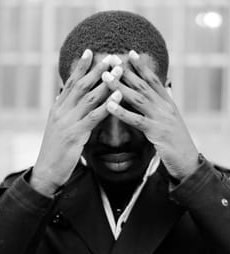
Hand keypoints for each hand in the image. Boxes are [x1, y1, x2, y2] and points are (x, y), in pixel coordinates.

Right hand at [31, 50, 122, 195]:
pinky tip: (117, 95)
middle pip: (81, 85)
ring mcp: (68, 121)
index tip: (90, 52)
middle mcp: (62, 110)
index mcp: (58, 107)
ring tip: (119, 71)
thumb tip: (63, 94)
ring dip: (106, 83)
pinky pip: (94, 116)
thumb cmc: (55, 149)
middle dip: (97, 70)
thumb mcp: (57, 125)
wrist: (47, 169)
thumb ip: (63, 109)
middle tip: (111, 57)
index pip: (70, 82)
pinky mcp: (76, 134)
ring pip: (89, 97)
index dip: (81, 67)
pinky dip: (106, 105)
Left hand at [103, 50, 198, 179]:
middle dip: (126, 71)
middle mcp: (165, 107)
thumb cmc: (177, 142)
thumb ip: (167, 104)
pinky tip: (110, 105)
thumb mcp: (172, 120)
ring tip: (105, 77)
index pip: (154, 80)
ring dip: (120, 86)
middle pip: (143, 85)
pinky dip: (122, 112)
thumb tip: (167, 88)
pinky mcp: (157, 132)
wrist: (188, 160)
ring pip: (138, 98)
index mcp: (168, 103)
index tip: (130, 53)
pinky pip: (136, 120)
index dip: (142, 67)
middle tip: (111, 59)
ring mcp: (161, 119)